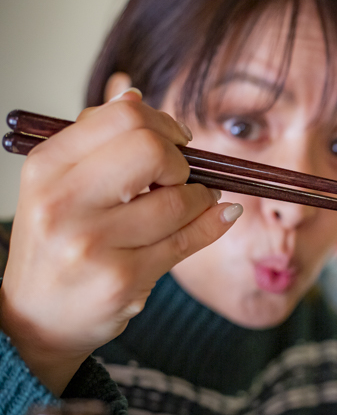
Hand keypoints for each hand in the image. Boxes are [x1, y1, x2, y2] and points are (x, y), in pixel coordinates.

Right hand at [0, 90, 241, 394]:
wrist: (35, 318)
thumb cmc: (57, 240)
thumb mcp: (59, 184)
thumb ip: (97, 140)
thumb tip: (136, 96)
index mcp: (46, 168)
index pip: (124, 118)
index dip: (163, 125)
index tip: (174, 142)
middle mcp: (63, 204)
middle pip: (151, 149)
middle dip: (180, 160)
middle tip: (179, 176)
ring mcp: (93, 245)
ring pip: (178, 200)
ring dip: (200, 197)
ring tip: (194, 201)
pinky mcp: (124, 280)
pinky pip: (189, 240)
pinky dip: (214, 223)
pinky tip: (223, 214)